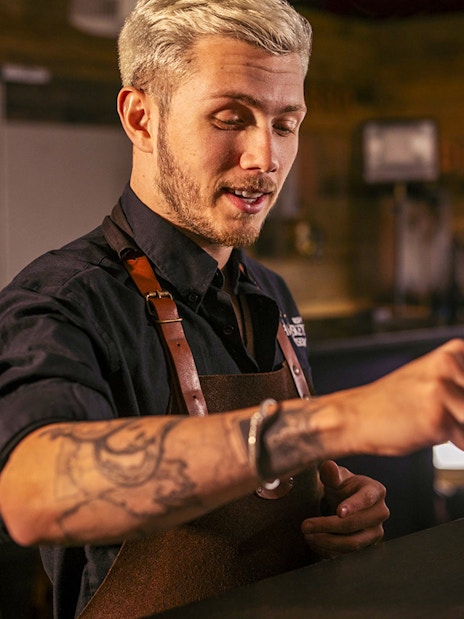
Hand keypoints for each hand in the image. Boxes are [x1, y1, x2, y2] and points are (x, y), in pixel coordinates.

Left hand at [301, 460, 388, 557]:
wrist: (347, 500)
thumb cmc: (342, 485)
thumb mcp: (336, 476)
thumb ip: (331, 472)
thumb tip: (329, 467)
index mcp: (376, 491)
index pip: (366, 499)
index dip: (353, 506)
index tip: (338, 512)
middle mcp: (380, 513)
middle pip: (355, 524)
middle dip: (328, 526)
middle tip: (305, 526)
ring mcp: (375, 532)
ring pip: (353, 543)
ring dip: (328, 542)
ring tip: (308, 536)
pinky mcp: (367, 546)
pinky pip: (349, 554)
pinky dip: (330, 551)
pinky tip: (314, 543)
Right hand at [337, 338, 463, 456]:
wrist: (357, 415)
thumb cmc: (397, 401)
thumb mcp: (435, 379)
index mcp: (454, 351)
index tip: (457, 404)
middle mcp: (450, 365)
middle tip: (446, 413)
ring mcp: (442, 390)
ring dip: (461, 430)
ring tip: (436, 421)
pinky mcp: (436, 418)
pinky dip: (454, 443)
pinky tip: (427, 429)